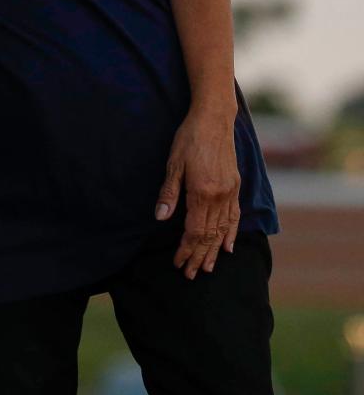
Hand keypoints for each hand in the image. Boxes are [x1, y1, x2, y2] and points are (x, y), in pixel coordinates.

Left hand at [156, 109, 241, 278]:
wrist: (213, 119)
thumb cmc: (189, 138)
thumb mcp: (173, 163)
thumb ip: (169, 192)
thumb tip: (160, 217)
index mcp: (202, 192)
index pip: (194, 230)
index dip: (186, 249)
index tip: (178, 263)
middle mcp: (219, 196)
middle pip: (209, 235)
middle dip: (198, 256)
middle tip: (190, 274)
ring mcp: (230, 192)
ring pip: (223, 230)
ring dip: (214, 251)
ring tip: (207, 268)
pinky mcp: (235, 186)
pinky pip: (234, 217)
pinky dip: (231, 234)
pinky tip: (228, 247)